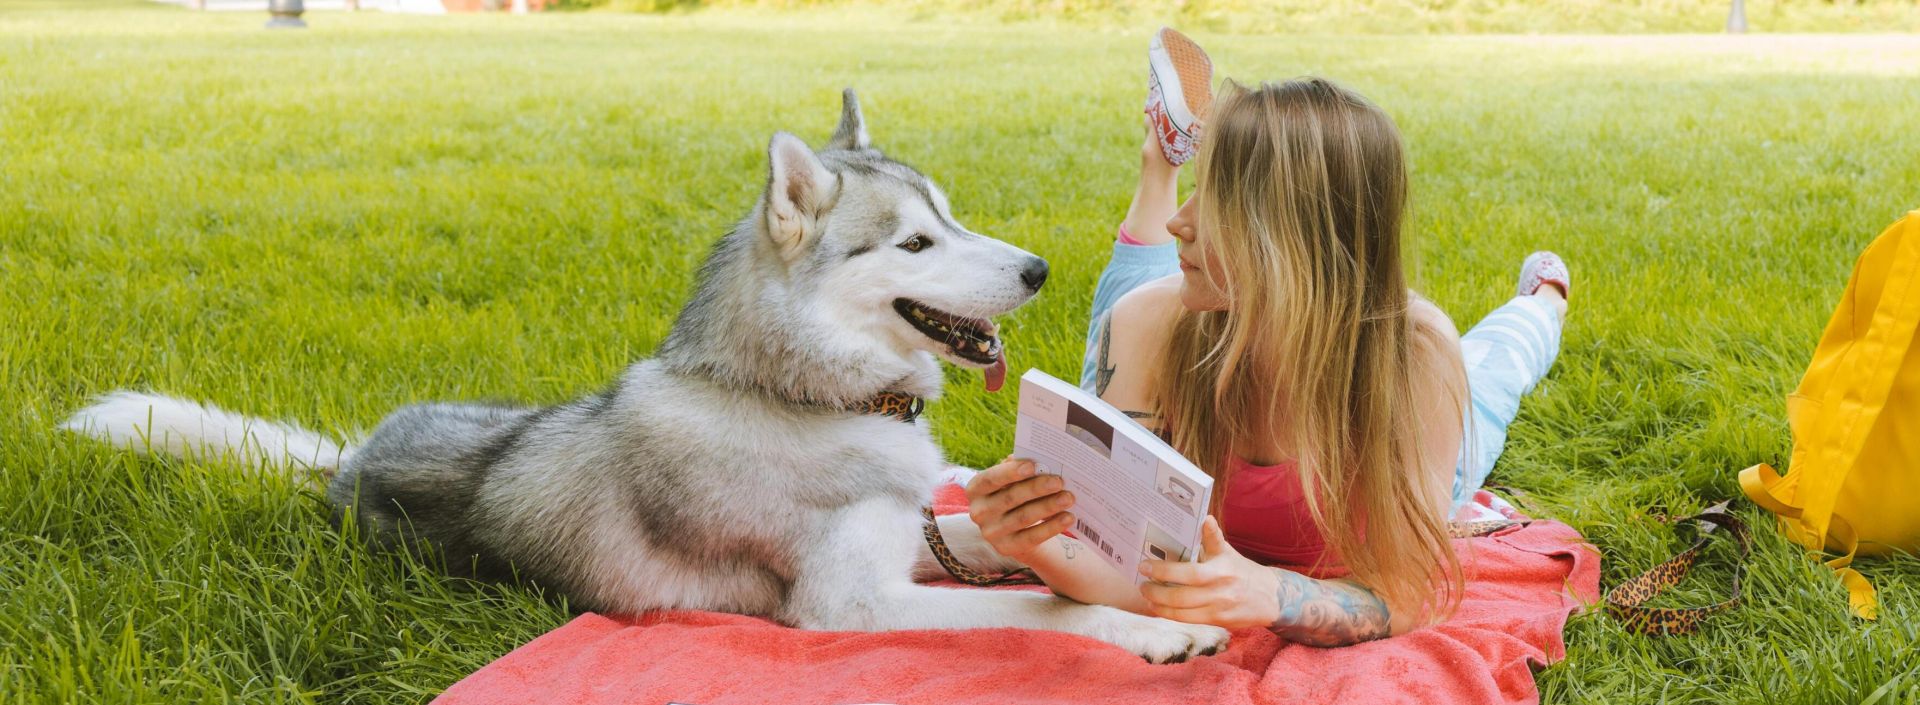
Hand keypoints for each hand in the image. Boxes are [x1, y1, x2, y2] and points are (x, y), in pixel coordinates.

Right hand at [965, 458, 1075, 561]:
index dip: (1010, 472)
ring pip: (1023, 517)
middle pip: (1010, 497)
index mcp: (976, 489)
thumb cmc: (1016, 495)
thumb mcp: (1012, 481)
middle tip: (1059, 481)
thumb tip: (1036, 462)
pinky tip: (1068, 517)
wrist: (1016, 530)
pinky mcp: (1006, 548)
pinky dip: (1052, 527)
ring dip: (1048, 506)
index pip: (990, 479)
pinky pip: (1032, 537)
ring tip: (1069, 497)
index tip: (1033, 465)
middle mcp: (979, 512)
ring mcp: (991, 533)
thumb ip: (1019, 469)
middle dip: (1036, 488)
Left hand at [1136, 517, 1279, 628]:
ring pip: (1181, 610)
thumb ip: (1212, 539)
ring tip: (1146, 595)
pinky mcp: (1217, 621)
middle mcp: (1219, 589)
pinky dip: (1169, 614)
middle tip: (1142, 581)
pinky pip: (1188, 620)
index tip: (1146, 564)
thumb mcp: (1228, 552)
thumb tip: (1205, 518)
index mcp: (1222, 568)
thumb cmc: (1242, 571)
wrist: (1271, 599)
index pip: (1189, 570)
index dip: (1165, 570)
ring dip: (1159, 604)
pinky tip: (1158, 608)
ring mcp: (1218, 607)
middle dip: (1156, 589)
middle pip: (1181, 594)